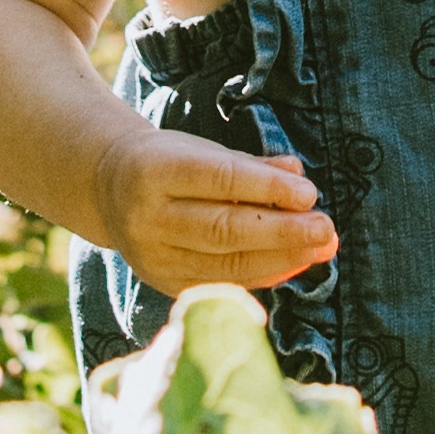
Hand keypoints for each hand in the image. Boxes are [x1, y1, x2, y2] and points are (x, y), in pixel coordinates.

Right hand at [100, 127, 334, 290]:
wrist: (108, 190)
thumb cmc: (168, 163)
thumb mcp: (202, 151)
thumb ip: (251, 166)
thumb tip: (299, 176)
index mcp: (153, 169)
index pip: (220, 180)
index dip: (267, 189)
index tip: (310, 194)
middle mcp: (147, 216)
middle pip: (224, 228)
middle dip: (282, 231)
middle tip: (326, 229)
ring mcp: (152, 256)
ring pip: (225, 262)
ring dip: (281, 257)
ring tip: (321, 248)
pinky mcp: (163, 282)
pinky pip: (222, 283)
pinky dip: (263, 274)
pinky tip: (294, 263)